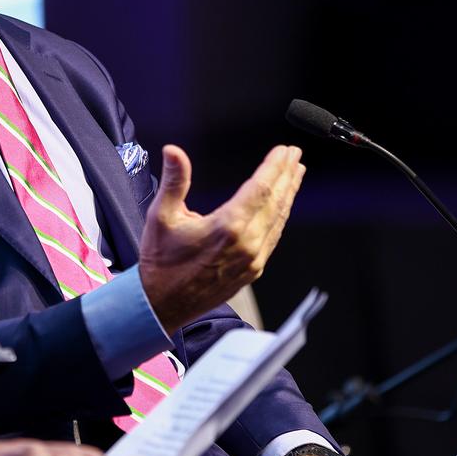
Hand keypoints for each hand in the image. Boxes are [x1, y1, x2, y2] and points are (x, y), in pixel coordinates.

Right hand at [139, 144, 305, 332]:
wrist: (162, 304)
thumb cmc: (160, 264)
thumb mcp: (161, 216)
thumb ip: (174, 181)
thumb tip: (174, 152)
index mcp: (227, 227)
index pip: (260, 189)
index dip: (274, 167)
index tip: (284, 151)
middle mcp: (246, 244)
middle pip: (275, 202)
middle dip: (287, 176)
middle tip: (295, 156)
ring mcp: (252, 260)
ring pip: (278, 220)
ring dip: (288, 195)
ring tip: (295, 175)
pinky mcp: (253, 271)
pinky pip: (273, 238)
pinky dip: (280, 217)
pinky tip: (282, 208)